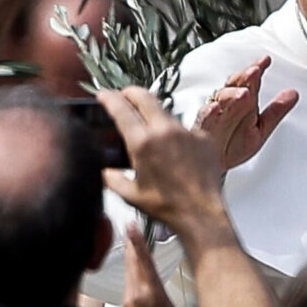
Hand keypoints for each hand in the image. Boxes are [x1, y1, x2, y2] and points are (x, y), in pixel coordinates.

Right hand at [99, 86, 225, 234]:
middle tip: (124, 97)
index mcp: (143, 142)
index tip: (103, 95)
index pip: (121, 108)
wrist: (201, 213)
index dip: (108, 98)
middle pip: (144, 96)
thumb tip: (105, 172)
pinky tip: (174, 150)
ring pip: (165, 111)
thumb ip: (112, 179)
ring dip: (153, 115)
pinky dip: (175, 134)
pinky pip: (184, 128)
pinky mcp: (202, 136)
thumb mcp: (131, 195)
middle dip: (130, 93)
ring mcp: (186, 131)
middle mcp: (165, 130)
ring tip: (150, 132)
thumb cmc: (169, 207)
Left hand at [122, 224, 176, 306]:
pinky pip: (127, 279)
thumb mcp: (170, 306)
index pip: (143, 259)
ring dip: (130, 254)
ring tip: (132, 237)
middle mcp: (136, 293)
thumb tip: (156, 271)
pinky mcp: (124, 302)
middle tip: (130, 224)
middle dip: (131, 243)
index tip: (131, 225)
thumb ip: (160, 286)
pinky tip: (132, 262)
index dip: (137, 240)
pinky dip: (130, 267)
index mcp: (151, 292)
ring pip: (129, 269)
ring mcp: (128, 298)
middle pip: (132, 261)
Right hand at [193, 56, 297, 170]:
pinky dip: (210, 112)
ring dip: (232, 94)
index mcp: (242, 101)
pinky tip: (216, 108)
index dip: (257, 69)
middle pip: (234, 85)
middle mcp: (228, 104)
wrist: (214, 165)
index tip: (266, 60)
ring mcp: (215, 115)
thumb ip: (276, 111)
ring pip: (221, 99)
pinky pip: (205, 118)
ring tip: (244, 93)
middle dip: (244, 77)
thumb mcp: (261, 127)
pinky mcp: (203, 128)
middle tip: (255, 71)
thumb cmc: (234, 144)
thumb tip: (294, 94)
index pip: (249, 81)